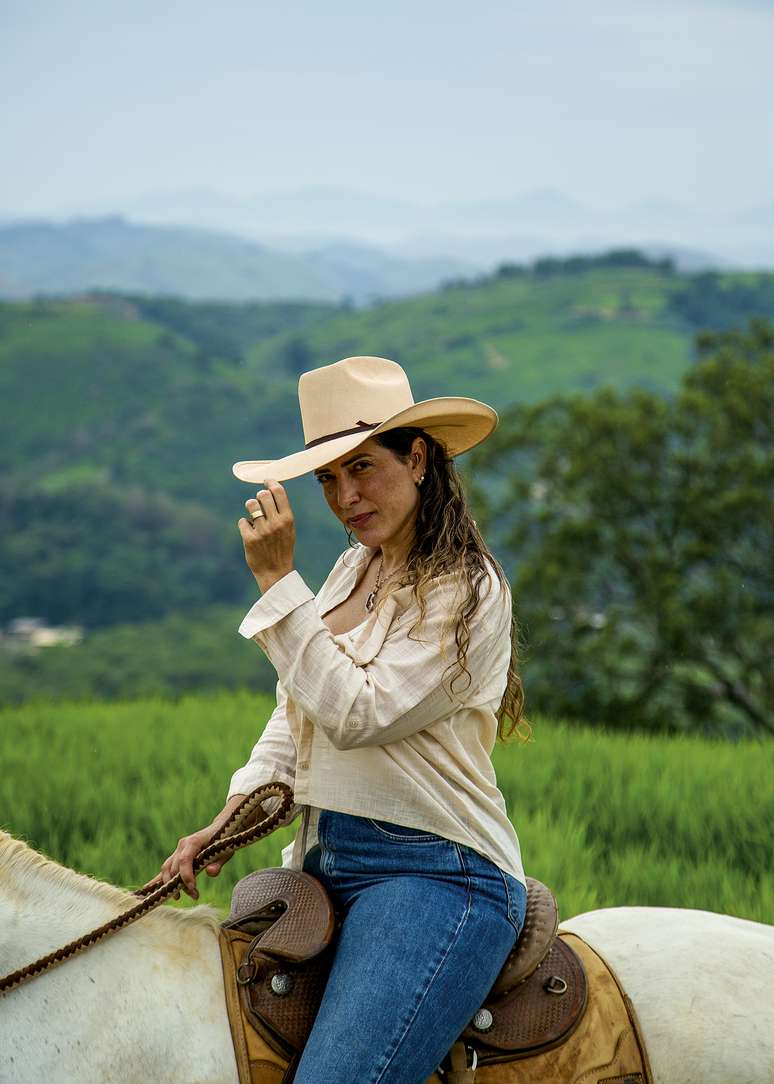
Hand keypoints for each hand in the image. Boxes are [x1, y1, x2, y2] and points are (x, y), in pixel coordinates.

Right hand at [141, 823, 233, 899]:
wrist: (220, 830)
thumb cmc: (224, 842)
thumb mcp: (226, 852)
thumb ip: (218, 863)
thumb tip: (210, 872)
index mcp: (193, 842)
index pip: (184, 860)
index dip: (186, 876)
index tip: (193, 889)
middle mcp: (182, 845)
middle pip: (174, 867)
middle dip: (181, 884)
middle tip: (195, 895)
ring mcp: (177, 850)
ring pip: (166, 869)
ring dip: (171, 885)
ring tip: (181, 896)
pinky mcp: (176, 857)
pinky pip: (165, 869)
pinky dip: (158, 880)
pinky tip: (147, 889)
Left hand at [238, 479, 295, 593]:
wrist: (276, 572)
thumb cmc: (282, 548)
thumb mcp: (289, 529)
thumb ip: (282, 512)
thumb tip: (271, 490)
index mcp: (288, 519)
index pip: (278, 492)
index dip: (270, 483)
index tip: (266, 481)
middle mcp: (275, 523)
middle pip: (263, 495)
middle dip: (259, 496)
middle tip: (259, 501)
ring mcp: (262, 531)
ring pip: (250, 505)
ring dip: (250, 507)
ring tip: (253, 515)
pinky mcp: (250, 539)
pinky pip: (242, 521)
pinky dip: (244, 525)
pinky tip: (250, 532)